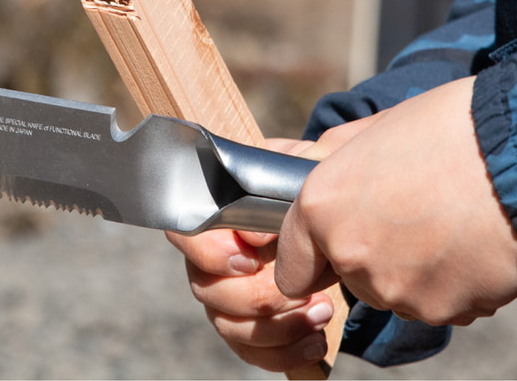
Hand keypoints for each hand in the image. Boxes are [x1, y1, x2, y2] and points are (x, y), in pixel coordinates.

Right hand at [166, 139, 335, 372]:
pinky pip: (251, 350)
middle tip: (306, 288)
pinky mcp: (250, 326)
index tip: (259, 246)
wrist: (332, 218)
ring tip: (322, 310)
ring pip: (227, 324)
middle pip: (206, 288)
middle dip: (258, 295)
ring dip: (276, 326)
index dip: (213, 248)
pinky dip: (284, 351)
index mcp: (215, 215)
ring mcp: (226, 295)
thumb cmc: (310, 185)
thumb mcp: (304, 166)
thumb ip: (292, 168)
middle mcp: (210, 257)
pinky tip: (316, 338)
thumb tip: (283, 199)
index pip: (185, 231)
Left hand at [276, 77, 516, 325]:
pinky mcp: (445, 309)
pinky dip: (448, 283)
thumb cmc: (444, 128)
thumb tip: (286, 157)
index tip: (332, 242)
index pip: (292, 270)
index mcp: (321, 207)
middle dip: (369, 252)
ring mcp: (397, 288)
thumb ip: (324, 158)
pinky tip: (465, 243)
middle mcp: (350, 254)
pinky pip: (437, 303)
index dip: (311, 256)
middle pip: (348, 276)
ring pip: (393, 291)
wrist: (515, 151)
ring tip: (440, 223)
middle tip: (403, 213)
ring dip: (410, 269)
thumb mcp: (369, 131)